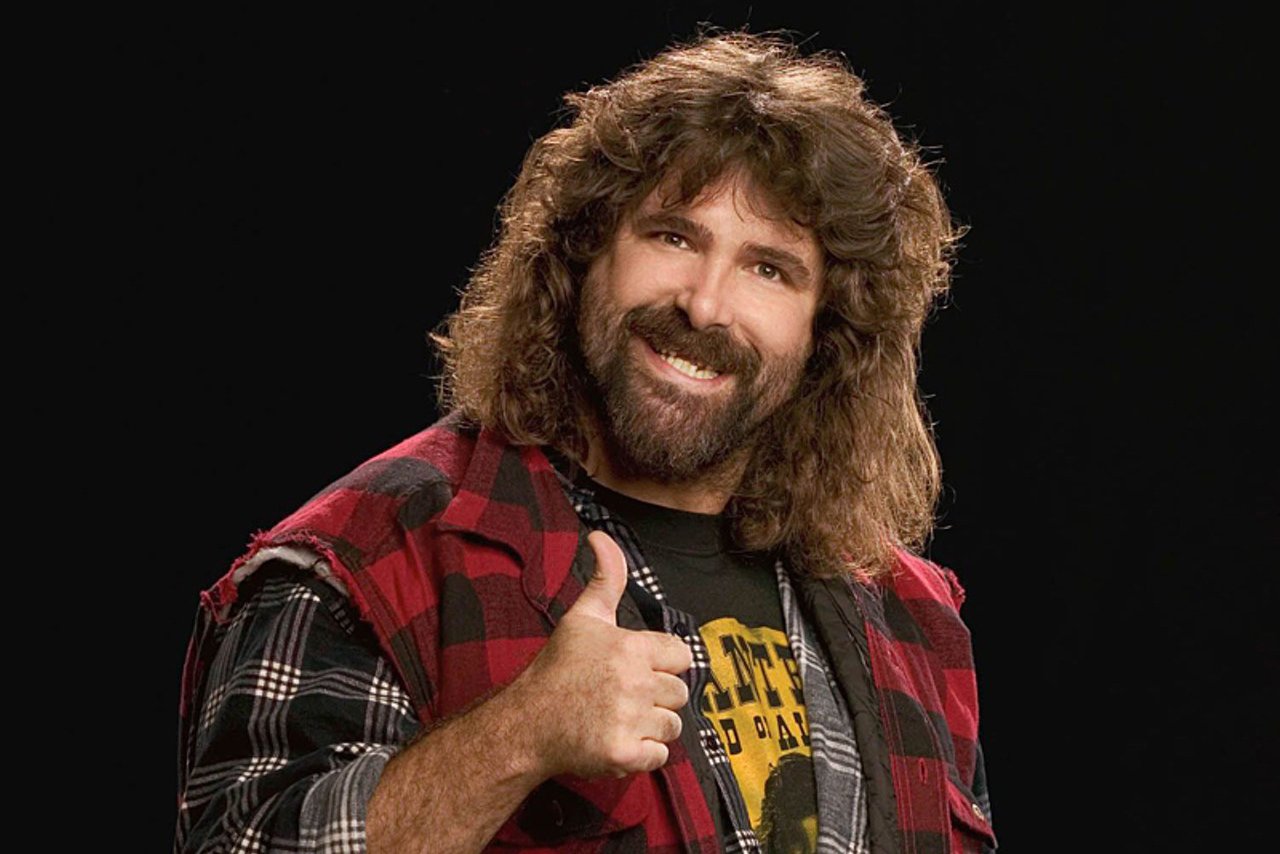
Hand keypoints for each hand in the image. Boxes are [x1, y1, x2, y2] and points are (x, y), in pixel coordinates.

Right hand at [511, 531, 693, 779]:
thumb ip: (606, 577)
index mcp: (630, 647)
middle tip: (620, 697)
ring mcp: (629, 719)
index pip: (681, 655)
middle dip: (655, 697)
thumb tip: (601, 536)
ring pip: (672, 725)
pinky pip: (660, 755)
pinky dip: (642, 754)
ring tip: (617, 719)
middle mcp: (633, 682)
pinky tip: (616, 740)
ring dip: (650, 726)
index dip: (660, 663)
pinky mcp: (623, 753)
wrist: (526, 723)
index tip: (634, 670)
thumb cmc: (557, 670)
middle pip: (679, 693)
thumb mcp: (583, 617)